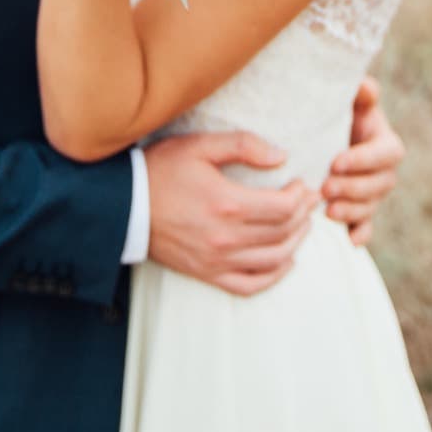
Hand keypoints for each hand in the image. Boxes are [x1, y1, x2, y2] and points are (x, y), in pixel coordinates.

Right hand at [145, 131, 316, 296]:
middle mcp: (225, 237)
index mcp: (227, 204)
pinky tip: (285, 261)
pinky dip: (274, 277)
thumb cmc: (160, 170)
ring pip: (273, 260)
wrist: (123, 206)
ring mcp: (216, 260)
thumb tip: (282, 156)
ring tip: (302, 225)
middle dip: (303, 216)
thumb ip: (243, 145)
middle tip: (308, 200)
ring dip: (296, 243)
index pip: (283, 208)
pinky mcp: (206, 273)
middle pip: (283, 233)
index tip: (302, 184)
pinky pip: (249, 285)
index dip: (301, 196)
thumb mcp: (199, 145)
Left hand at [324, 77, 403, 245]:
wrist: (321, 133)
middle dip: (354, 188)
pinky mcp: (359, 210)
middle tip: (325, 186)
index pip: (387, 153)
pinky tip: (351, 241)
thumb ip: (359, 93)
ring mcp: (372, 193)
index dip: (364, 160)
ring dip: (352, 211)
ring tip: (327, 210)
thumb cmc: (335, 112)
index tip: (336, 162)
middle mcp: (383, 170)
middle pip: (380, 184)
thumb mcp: (347, 99)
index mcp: (384, 141)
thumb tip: (365, 86)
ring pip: (371, 206)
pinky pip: (366, 226)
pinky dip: (361, 234)